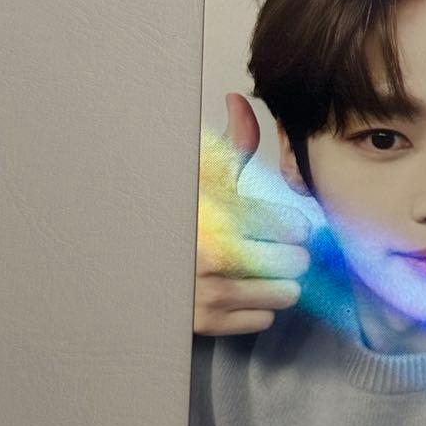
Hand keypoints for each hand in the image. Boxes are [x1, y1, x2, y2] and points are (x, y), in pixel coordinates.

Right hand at [193, 93, 311, 335]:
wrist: (128, 261)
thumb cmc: (176, 216)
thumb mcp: (200, 176)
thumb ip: (232, 146)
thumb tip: (240, 101)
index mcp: (220, 213)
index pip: (294, 228)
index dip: (293, 226)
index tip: (282, 226)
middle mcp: (216, 256)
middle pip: (297, 263)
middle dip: (290, 255)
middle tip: (271, 249)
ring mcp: (211, 294)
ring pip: (286, 294)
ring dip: (278, 283)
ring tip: (257, 270)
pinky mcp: (206, 324)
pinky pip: (264, 320)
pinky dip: (257, 308)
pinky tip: (239, 291)